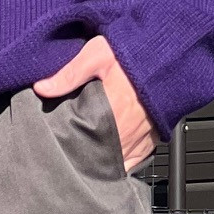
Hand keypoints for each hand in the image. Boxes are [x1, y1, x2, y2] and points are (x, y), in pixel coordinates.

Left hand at [33, 37, 155, 173]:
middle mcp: (129, 131)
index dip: (74, 150)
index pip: (87, 144)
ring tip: (90, 159)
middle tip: (74, 157)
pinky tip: (112, 158)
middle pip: (102, 158)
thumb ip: (69, 73)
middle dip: (88, 158)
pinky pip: (137, 159)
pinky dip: (125, 162)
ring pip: (119, 163)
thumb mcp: (97, 54)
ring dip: (105, 162)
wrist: (172, 51)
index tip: (63, 151)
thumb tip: (42, 88)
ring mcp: (143, 137)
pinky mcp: (155, 137)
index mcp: (112, 113)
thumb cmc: (136, 51)